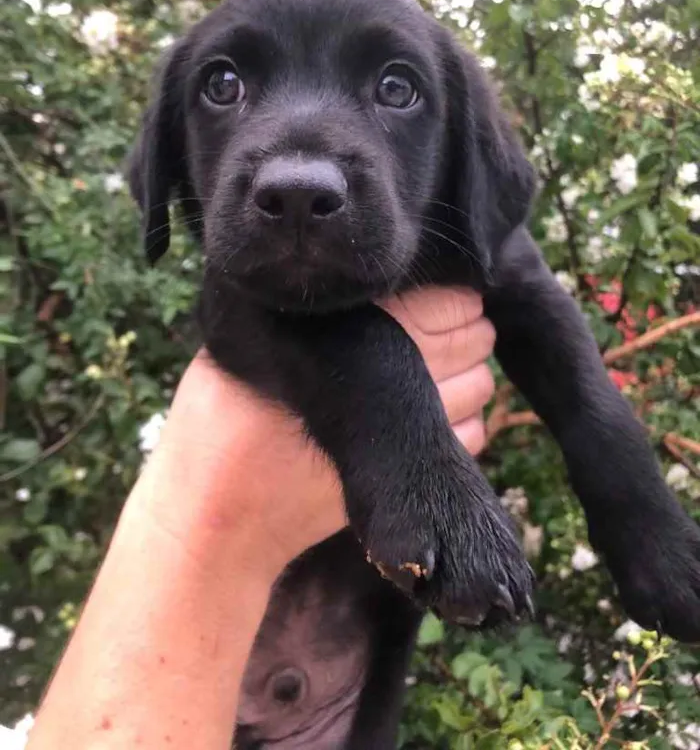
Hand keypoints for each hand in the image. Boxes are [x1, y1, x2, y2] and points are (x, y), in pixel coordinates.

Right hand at [142, 287, 495, 578]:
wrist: (220, 510)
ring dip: (472, 373)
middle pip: (474, 341)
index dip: (454, 297)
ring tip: (446, 367)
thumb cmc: (224, 414)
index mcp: (361, 335)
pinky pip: (471, 435)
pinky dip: (465, 420)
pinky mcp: (412, 473)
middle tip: (449, 328)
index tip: (445, 297)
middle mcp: (398, 378)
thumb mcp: (256, 340)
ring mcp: (411, 431)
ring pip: (481, 386)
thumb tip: (375, 285)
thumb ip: (318, 312)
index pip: (445, 302)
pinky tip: (437, 414)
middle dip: (469, 331)